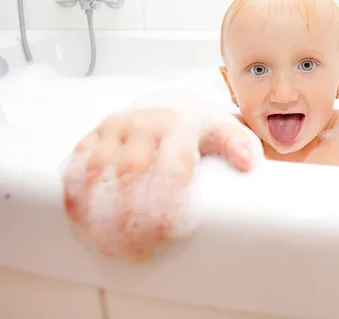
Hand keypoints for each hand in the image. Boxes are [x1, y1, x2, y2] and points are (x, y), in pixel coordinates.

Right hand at [62, 107, 255, 261]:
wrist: (166, 104)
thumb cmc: (199, 128)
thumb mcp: (224, 130)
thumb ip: (239, 144)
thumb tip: (248, 163)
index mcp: (180, 123)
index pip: (173, 166)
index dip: (169, 203)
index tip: (168, 234)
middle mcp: (144, 122)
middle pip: (132, 172)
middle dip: (132, 216)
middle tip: (138, 249)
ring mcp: (115, 128)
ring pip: (98, 171)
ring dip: (100, 213)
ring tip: (110, 246)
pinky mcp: (93, 136)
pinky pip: (76, 166)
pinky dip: (76, 196)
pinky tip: (83, 223)